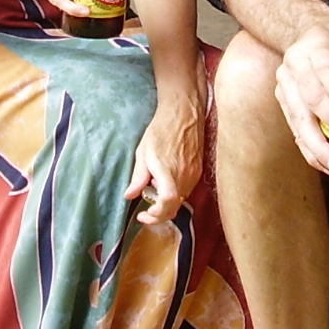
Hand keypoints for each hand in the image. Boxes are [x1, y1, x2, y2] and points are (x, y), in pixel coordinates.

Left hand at [127, 84, 203, 224]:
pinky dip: (174, 192)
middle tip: (145, 212)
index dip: (156, 215)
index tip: (144, 215)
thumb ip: (138, 176)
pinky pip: (186, 190)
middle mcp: (183, 175)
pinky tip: (166, 180)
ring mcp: (193, 175)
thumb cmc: (161, 129)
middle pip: (174, 208)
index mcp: (167, 170)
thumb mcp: (143, 152)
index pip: (167, 201)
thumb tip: (130, 195)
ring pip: (180, 200)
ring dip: (166, 203)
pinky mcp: (198, 172)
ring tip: (155, 187)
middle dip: (158, 214)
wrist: (184, 114)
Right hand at [272, 26, 328, 176]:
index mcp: (316, 42)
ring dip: (319, 146)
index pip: (324, 67)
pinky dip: (309, 151)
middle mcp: (295, 62)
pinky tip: (326, 166)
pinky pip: (294, 130)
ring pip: (299, 118)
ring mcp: (285, 83)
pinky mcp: (282, 101)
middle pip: (312, 97)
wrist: (307, 34)